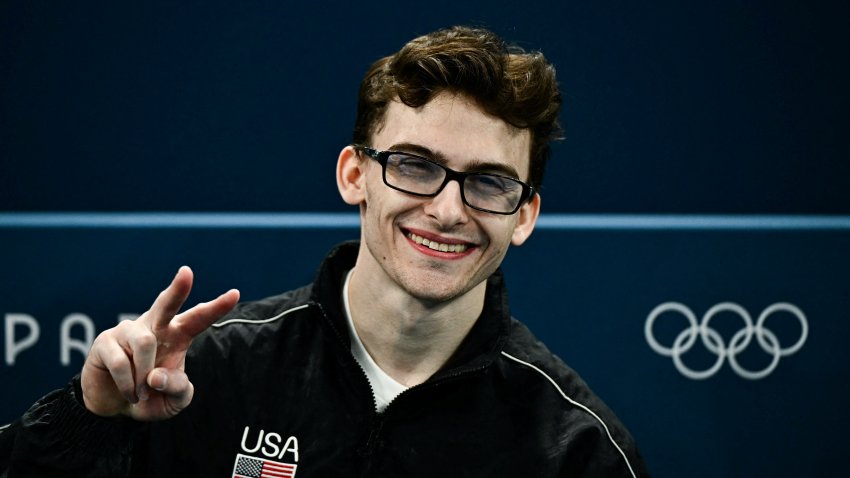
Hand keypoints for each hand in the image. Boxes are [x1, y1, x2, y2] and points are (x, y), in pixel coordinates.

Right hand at [80, 266, 238, 419]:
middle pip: (166, 304)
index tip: (235, 294)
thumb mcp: (175, 400)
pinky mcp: (104, 342)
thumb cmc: (151, 398)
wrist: (116, 409)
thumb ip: (177, 389)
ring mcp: (127, 331)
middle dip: (177, 289)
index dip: (216, 307)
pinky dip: (128, 384)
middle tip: (187, 273)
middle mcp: (154, 328)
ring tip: (141, 394)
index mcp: (177, 336)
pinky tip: (129, 393)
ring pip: (144, 343)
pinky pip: (121, 361)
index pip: (198, 319)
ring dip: (144, 375)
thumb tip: (155, 376)